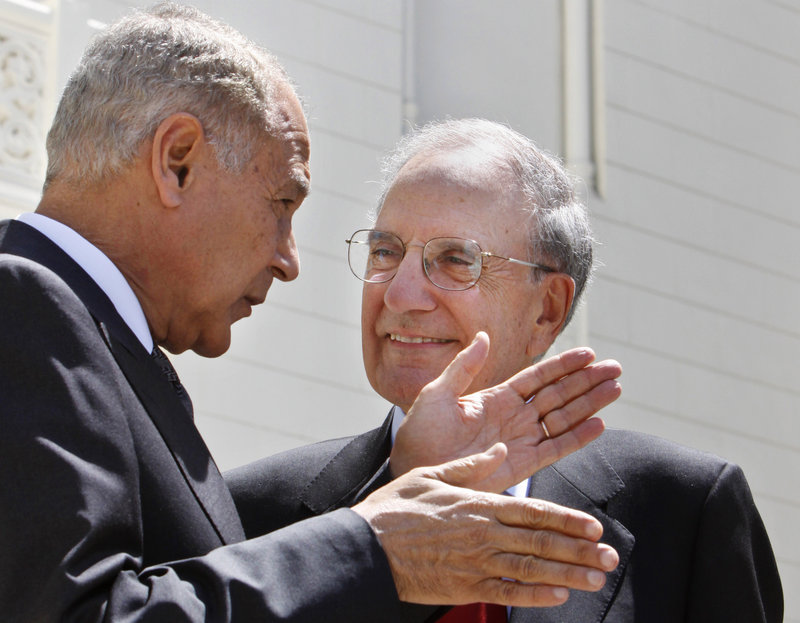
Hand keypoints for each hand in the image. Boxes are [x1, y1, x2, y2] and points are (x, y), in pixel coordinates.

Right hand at [354, 444, 618, 606]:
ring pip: (532, 569)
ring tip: (596, 578)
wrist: (366, 547)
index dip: (568, 520)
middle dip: (580, 550)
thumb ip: (471, 466)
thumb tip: (499, 450)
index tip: (595, 526)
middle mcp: (484, 533)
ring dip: (568, 574)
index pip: (533, 511)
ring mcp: (476, 563)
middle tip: (610, 557)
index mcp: (479, 504)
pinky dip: (536, 596)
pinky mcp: (464, 587)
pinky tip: (559, 597)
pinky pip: (507, 593)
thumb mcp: (432, 474)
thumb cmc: (396, 508)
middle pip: (541, 541)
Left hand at [390, 332, 621, 491]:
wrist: (414, 471)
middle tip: (615, 367)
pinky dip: (577, 438)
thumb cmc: (419, 433)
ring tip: (615, 388)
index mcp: (496, 398)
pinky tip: (598, 424)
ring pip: (563, 418)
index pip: (537, 378)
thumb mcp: (438, 393)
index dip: (563, 366)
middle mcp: (513, 417)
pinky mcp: (522, 465)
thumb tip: (485, 336)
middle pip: (558, 395)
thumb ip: (464, 367)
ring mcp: (520, 440)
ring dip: (589, 404)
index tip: (588, 353)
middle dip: (586, 381)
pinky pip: (555, 448)